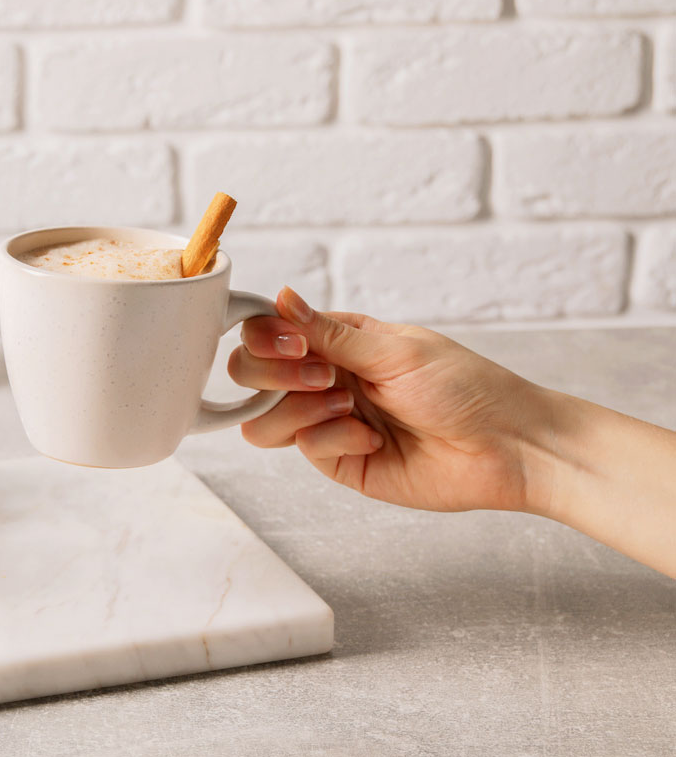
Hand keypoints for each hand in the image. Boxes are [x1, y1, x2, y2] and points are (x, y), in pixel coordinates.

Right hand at [230, 288, 547, 512]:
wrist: (505, 447)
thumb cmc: (465, 388)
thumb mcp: (394, 350)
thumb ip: (328, 332)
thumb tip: (282, 296)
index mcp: (338, 341)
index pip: (268, 332)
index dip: (266, 338)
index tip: (294, 344)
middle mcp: (325, 378)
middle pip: (252, 374)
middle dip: (275, 375)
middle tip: (323, 378)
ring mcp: (327, 421)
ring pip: (263, 419)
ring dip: (297, 410)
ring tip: (346, 407)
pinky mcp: (338, 460)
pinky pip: (304, 448)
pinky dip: (334, 438)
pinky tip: (373, 438)